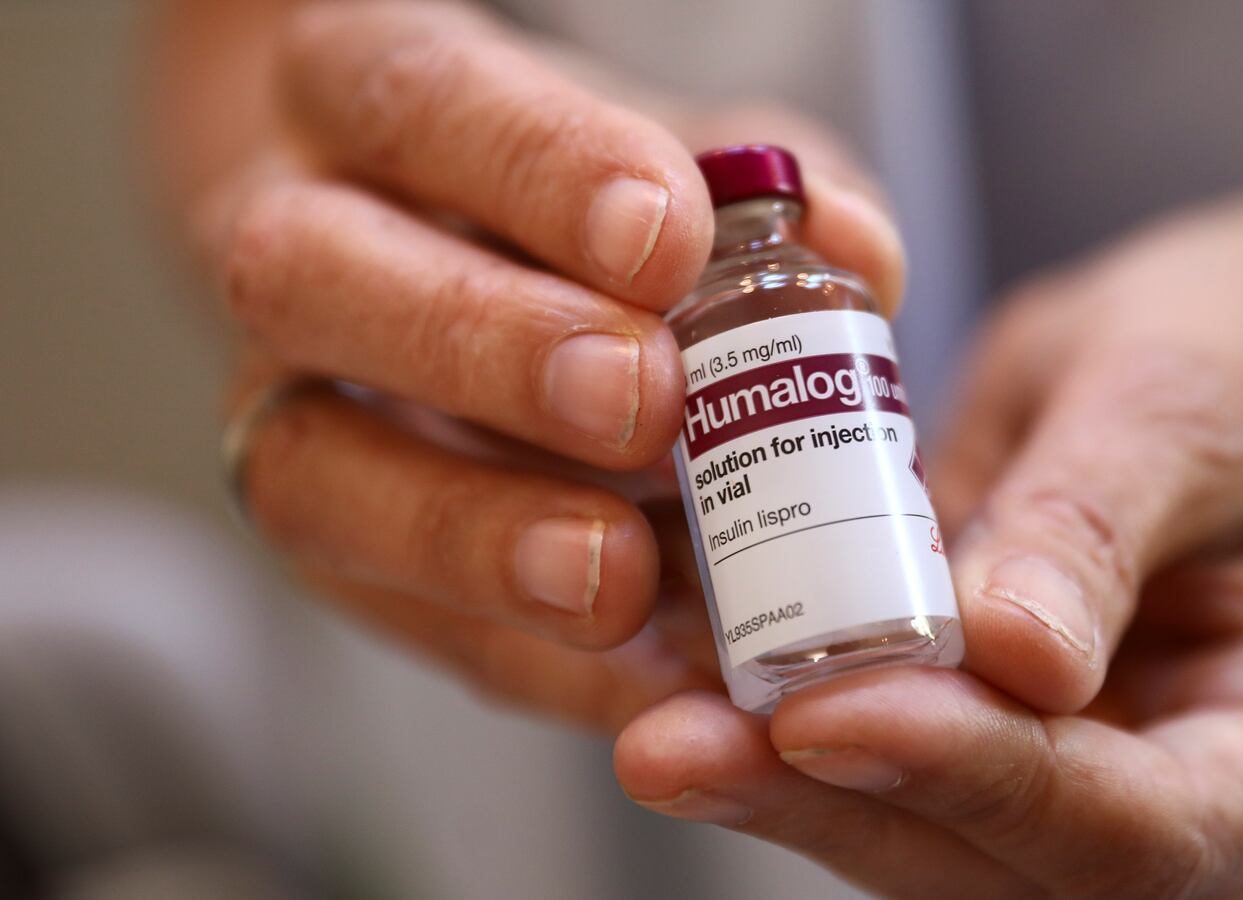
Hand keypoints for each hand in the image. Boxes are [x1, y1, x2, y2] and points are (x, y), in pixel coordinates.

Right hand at [204, 0, 902, 731]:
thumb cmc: (579, 199)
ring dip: (474, 536)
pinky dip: (528, 655)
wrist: (450, 264)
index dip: (538, 173)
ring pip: (311, 470)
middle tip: (642, 401)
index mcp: (368, 94)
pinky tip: (641, 668)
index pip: (422, 99)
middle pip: (308, 274)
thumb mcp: (674, 160)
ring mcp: (286, 404)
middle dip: (484, 346)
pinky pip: (402, 617)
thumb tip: (856, 252)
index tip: (666, 238)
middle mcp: (297, 242)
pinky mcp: (335, 547)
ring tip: (617, 575)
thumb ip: (762, 197)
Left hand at [608, 176, 1242, 896]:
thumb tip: (1011, 655)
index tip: (829, 706)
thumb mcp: (1182, 400)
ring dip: (788, 789)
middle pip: (1018, 868)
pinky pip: (887, 774)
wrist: (1210, 360)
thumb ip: (1099, 522)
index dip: (982, 777)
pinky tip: (686, 687)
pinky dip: (785, 741)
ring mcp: (1097, 797)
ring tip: (661, 719)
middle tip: (682, 743)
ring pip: (932, 846)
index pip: (1146, 826)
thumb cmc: (1235, 361)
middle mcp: (1207, 809)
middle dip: (843, 803)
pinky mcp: (999, 757)